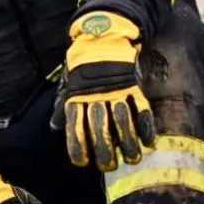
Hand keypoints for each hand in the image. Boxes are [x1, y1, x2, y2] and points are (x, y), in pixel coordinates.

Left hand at [51, 11, 155, 170]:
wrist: (102, 36)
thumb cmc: (82, 64)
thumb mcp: (68, 83)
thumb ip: (62, 106)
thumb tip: (54, 127)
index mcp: (76, 97)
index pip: (75, 127)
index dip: (78, 146)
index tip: (82, 163)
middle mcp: (95, 96)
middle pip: (99, 128)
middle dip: (104, 150)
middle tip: (109, 167)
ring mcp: (115, 91)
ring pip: (122, 122)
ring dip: (128, 143)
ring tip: (132, 159)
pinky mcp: (133, 85)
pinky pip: (141, 109)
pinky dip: (145, 125)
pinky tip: (149, 141)